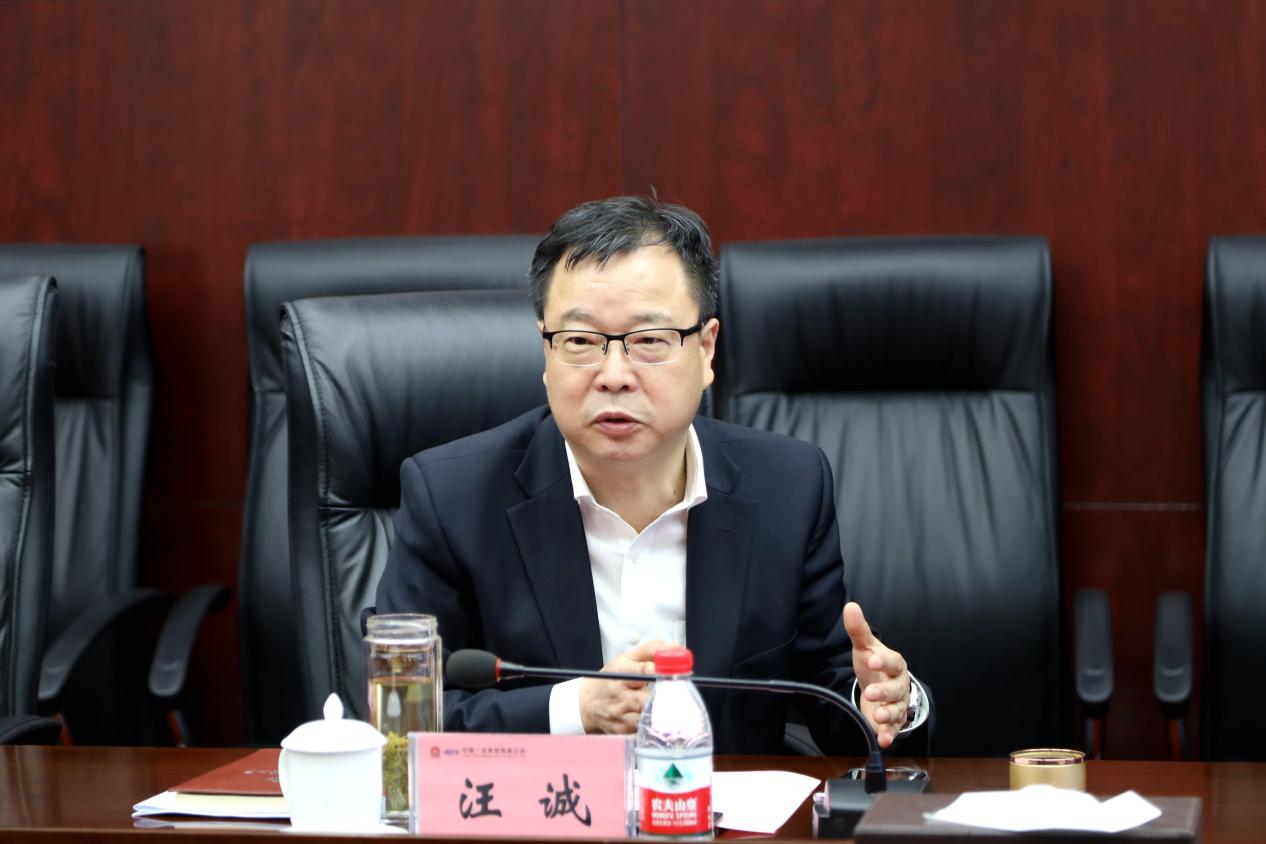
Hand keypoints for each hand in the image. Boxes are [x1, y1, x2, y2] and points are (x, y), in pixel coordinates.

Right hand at [579, 639, 673, 734]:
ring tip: (676, 713)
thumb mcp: (627, 658)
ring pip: (645, 719)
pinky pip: (642, 734)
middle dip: (664, 698)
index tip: (670, 672)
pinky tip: (663, 726)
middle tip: (679, 695)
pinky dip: (653, 731)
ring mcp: (621, 715)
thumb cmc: (611, 678)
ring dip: (661, 716)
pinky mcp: (623, 731)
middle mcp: (620, 696)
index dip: (655, 672)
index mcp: (622, 674)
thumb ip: (652, 650)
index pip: (639, 672)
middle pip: (645, 699)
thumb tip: (675, 647)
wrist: (587, 702)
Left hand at [844, 601, 909, 748]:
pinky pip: (894, 729)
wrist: (880, 687)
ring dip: (889, 715)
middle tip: (871, 693)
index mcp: (895, 664)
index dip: (884, 661)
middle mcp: (899, 685)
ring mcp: (898, 704)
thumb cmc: (873, 665)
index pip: (893, 662)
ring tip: (878, 717)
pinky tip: (883, 741)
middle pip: (896, 689)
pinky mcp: (892, 721)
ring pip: (897, 710)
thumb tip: (851, 606)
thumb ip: (858, 630)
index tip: (872, 660)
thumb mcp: (865, 648)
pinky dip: (890, 735)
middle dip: (884, 692)